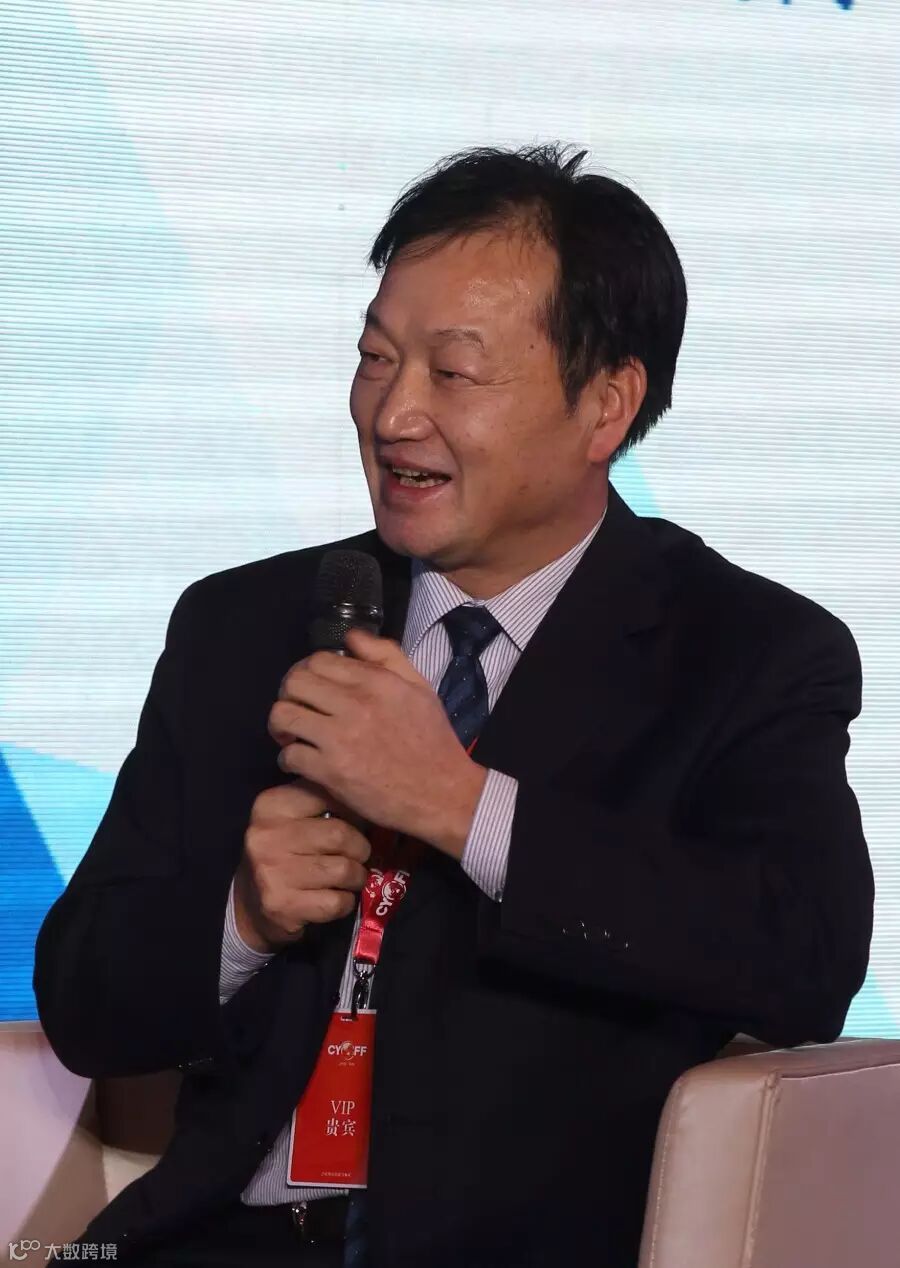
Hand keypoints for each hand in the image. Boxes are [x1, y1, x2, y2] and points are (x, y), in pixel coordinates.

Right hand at [234, 780, 371, 951]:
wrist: (249, 905)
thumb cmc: (283, 853)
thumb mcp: (293, 818)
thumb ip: (324, 802)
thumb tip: (368, 805)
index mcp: (272, 805)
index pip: (328, 794)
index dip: (353, 809)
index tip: (356, 822)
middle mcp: (267, 835)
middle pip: (340, 835)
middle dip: (360, 848)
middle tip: (359, 855)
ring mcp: (272, 872)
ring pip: (343, 870)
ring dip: (357, 877)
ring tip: (351, 877)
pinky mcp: (282, 906)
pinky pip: (337, 902)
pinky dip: (346, 902)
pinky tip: (336, 898)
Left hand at [268, 628, 487, 857]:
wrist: (443, 794)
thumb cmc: (433, 740)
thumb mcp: (420, 687)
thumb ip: (387, 655)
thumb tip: (351, 636)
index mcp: (376, 681)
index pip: (319, 660)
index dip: (307, 670)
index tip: (311, 687)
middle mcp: (355, 704)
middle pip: (294, 682)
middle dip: (288, 693)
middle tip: (297, 707)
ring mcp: (340, 739)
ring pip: (283, 716)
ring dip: (281, 724)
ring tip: (291, 733)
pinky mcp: (331, 772)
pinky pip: (289, 755)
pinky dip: (288, 758)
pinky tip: (300, 760)